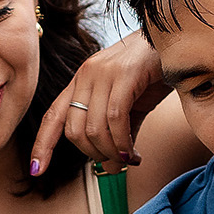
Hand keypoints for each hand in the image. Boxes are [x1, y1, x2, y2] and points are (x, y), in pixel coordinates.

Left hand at [29, 31, 167, 174]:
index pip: (53, 116)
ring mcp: (103, 72)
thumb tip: (109, 166)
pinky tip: (133, 152)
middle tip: (116, 162)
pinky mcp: (124, 73)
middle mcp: (86, 74)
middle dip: (94, 154)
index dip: (42, 145)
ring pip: (95, 128)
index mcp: (81, 81)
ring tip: (128, 159)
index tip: (36, 170)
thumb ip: (116, 133)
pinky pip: (115, 118)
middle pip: (74, 130)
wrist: (177, 43)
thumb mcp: (130, 106)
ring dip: (112, 153)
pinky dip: (123, 142)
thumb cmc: (154, 74)